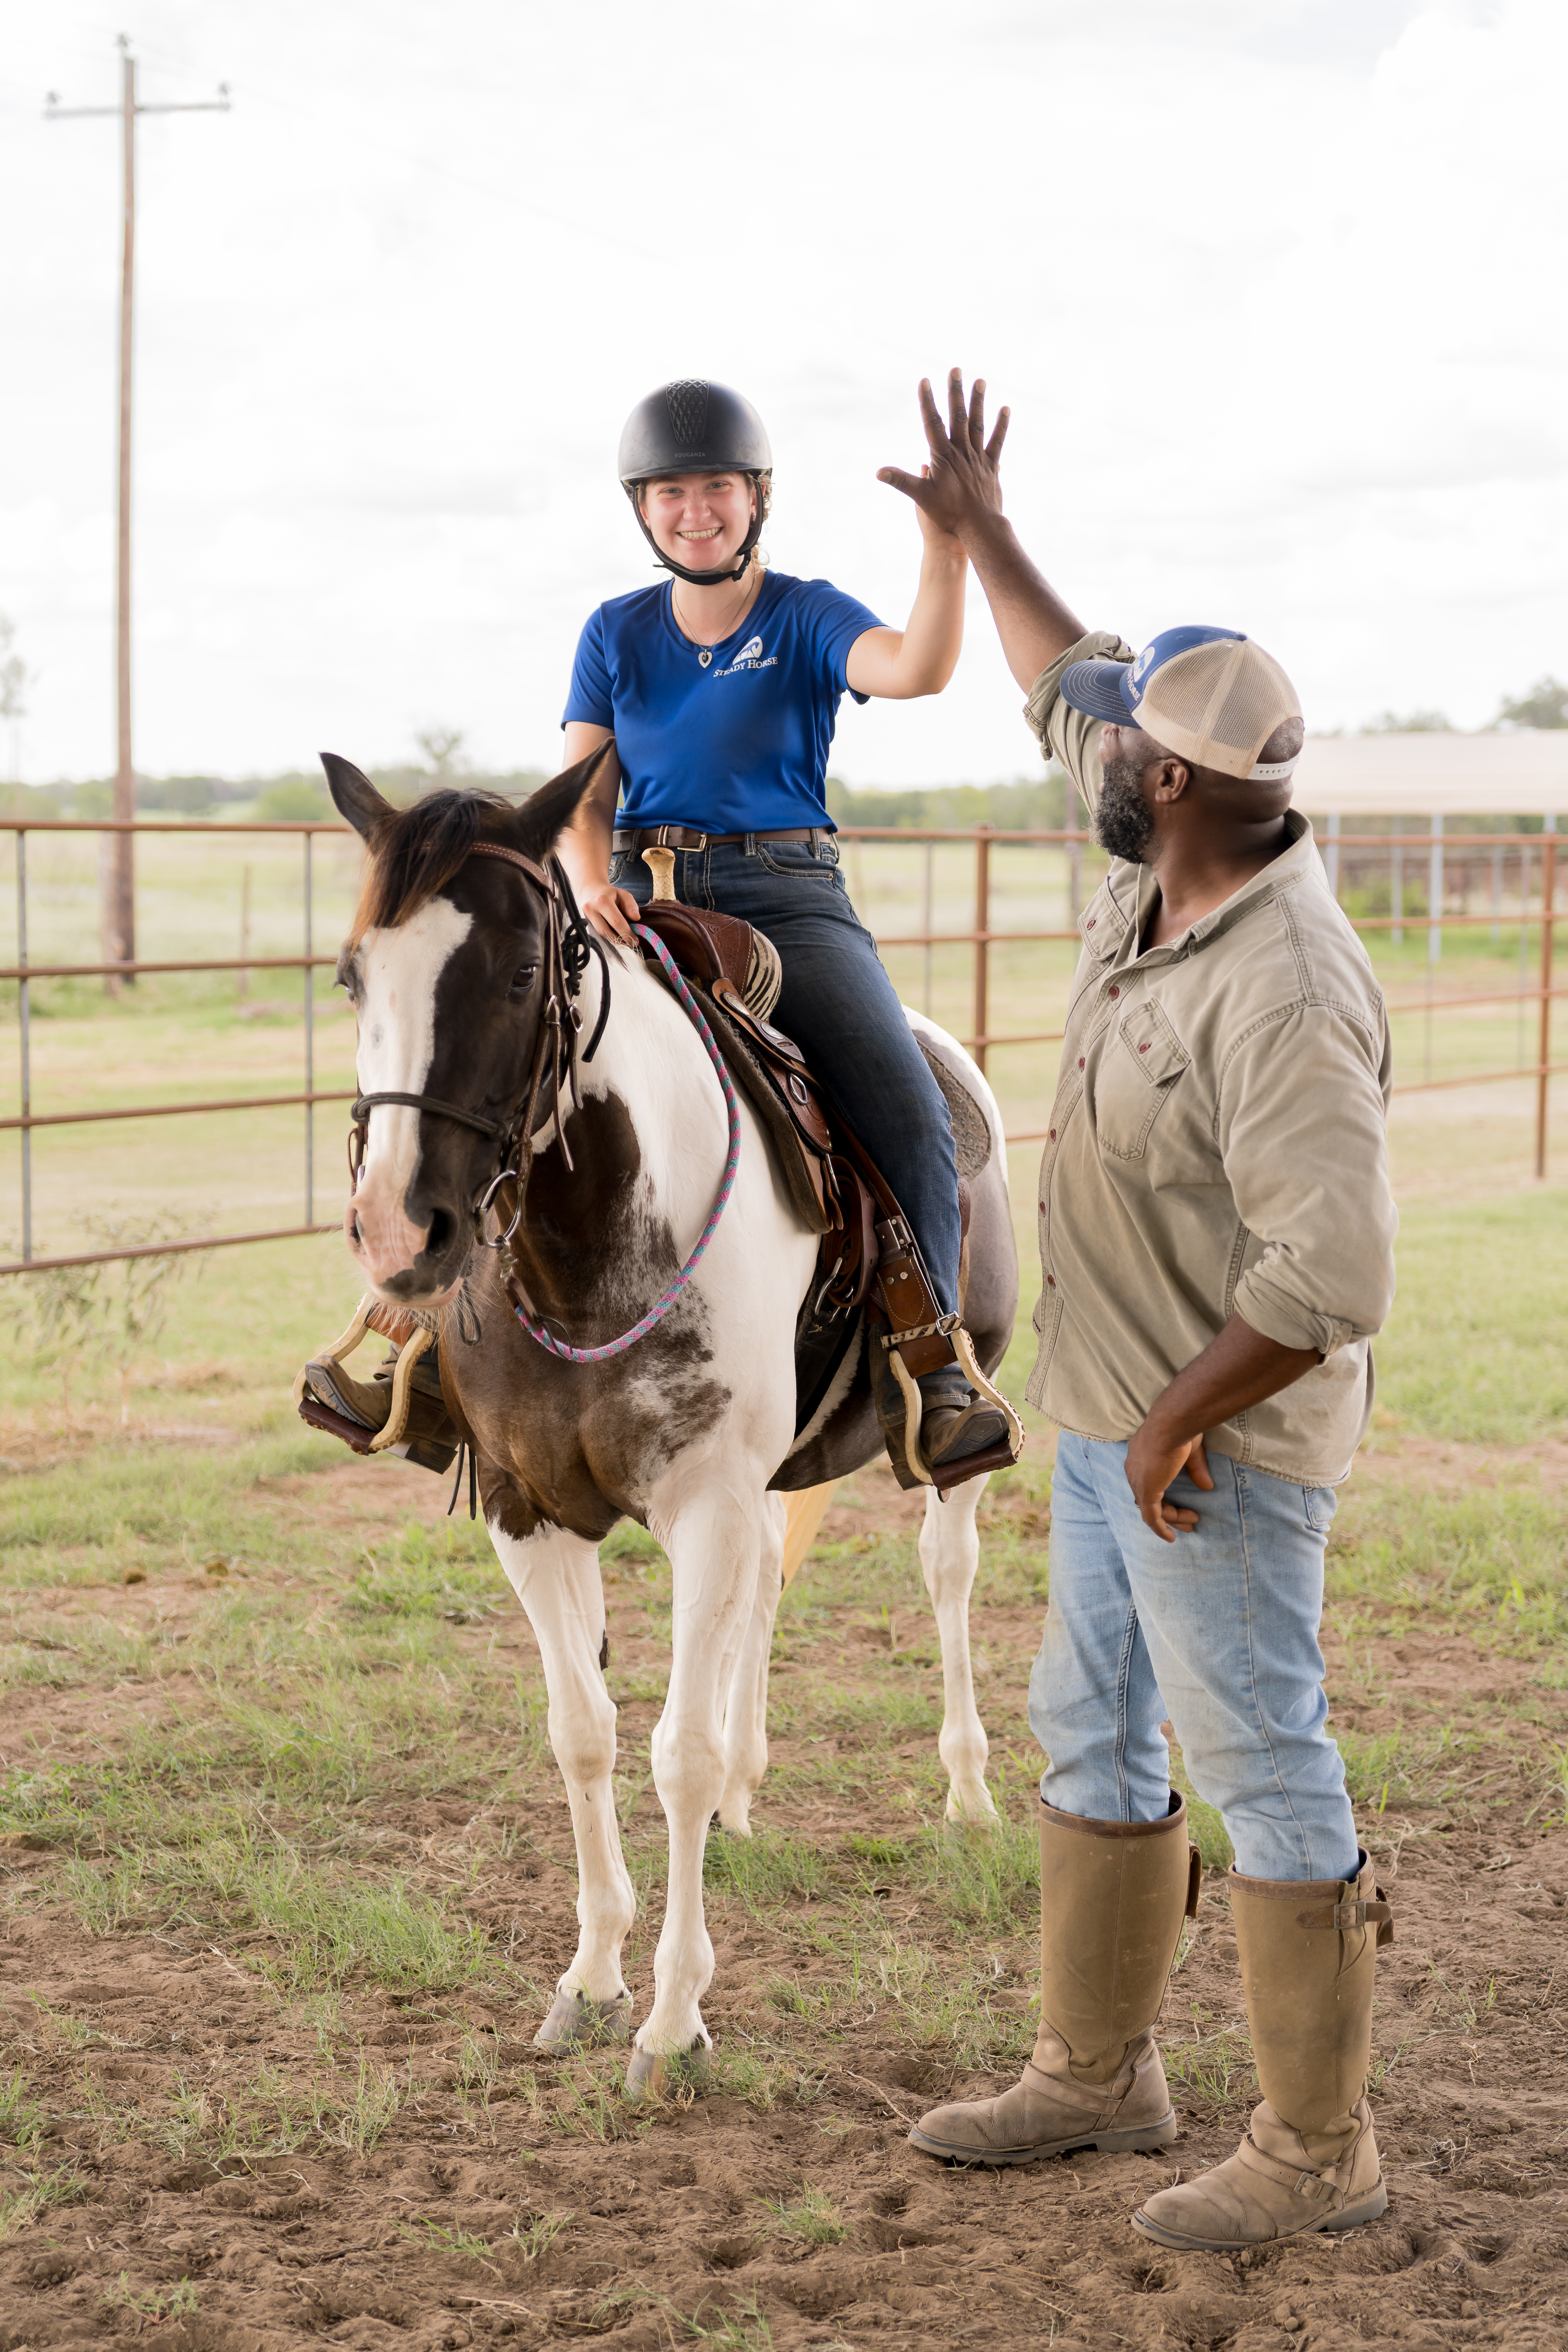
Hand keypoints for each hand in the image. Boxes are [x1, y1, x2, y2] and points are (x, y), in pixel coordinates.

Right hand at [580, 882, 640, 945]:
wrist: (589, 889)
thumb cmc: (609, 893)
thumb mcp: (622, 894)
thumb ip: (630, 905)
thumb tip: (636, 918)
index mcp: (603, 901)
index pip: (616, 921)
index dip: (627, 933)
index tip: (635, 940)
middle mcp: (591, 908)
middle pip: (606, 930)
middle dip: (620, 939)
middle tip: (630, 943)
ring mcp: (585, 916)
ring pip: (600, 933)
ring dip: (613, 939)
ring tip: (624, 941)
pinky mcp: (584, 921)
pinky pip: (597, 932)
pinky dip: (607, 935)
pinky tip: (615, 937)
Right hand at [877, 370, 1008, 542]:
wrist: (979, 527)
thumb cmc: (948, 514)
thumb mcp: (921, 497)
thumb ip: (901, 481)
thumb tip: (879, 472)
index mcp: (943, 456)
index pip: (932, 423)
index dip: (928, 401)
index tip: (925, 381)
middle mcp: (961, 451)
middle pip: (957, 416)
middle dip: (955, 391)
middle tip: (956, 369)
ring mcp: (978, 457)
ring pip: (978, 423)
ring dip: (978, 401)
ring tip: (980, 380)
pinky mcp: (991, 466)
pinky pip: (997, 441)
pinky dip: (1001, 425)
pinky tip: (1005, 408)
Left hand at [1124, 1423, 1213, 1543]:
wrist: (1171, 1424)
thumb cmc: (1180, 1429)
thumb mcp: (1190, 1451)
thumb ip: (1195, 1468)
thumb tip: (1207, 1487)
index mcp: (1140, 1456)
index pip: (1148, 1480)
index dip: (1163, 1493)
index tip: (1182, 1501)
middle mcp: (1134, 1470)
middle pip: (1149, 1497)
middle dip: (1169, 1510)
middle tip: (1190, 1520)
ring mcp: (1138, 1481)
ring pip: (1153, 1509)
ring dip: (1172, 1518)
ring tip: (1192, 1523)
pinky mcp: (1146, 1492)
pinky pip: (1151, 1517)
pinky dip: (1160, 1529)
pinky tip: (1171, 1538)